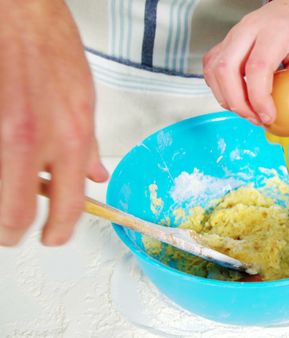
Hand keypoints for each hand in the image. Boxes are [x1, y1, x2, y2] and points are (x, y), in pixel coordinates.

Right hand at [0, 0, 107, 245]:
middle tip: (16, 229)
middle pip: (15, 215)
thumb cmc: (48, 47)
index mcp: (70, 137)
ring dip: (0, 198)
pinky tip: (4, 155)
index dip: (59, 232)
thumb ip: (87, 145)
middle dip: (14, 229)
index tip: (54, 237)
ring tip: (9, 187)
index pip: (69, 205)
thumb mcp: (84, 100)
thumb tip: (94, 176)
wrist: (17, 14)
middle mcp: (33, 141)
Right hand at [202, 0, 288, 124]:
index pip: (257, 68)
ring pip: (214, 70)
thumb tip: (284, 108)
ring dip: (226, 98)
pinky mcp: (225, 42)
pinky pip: (211, 67)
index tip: (268, 116)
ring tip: (247, 111)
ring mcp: (233, 34)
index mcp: (275, 31)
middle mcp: (248, 30)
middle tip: (255, 118)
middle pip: (226, 69)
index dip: (259, 98)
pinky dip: (219, 88)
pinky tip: (236, 97)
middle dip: (237, 103)